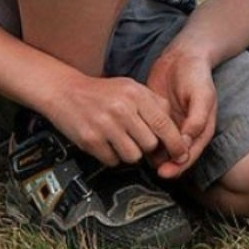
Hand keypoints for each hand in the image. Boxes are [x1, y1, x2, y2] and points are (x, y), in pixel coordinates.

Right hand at [46, 72, 190, 169]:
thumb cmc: (103, 92)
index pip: (164, 124)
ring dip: (130, 152)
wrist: (67, 92)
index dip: (176, 143)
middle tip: (137, 137)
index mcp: (135, 93)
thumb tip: (174, 128)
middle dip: (147, 146)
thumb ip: (154, 104)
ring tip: (120, 139)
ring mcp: (105, 125)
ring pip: (133, 156)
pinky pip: (113, 161)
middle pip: (150, 144)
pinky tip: (107, 142)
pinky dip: (112, 156)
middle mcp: (121, 109)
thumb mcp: (131, 88)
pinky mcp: (91, 140)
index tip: (181, 154)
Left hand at [147, 46, 216, 178]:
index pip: (191, 154)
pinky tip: (135, 142)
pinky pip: (150, 133)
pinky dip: (145, 140)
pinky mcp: (157, 118)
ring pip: (162, 148)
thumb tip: (188, 143)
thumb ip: (197, 119)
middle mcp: (186, 131)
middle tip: (153, 171)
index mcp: (201, 128)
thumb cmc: (196, 75)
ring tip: (141, 158)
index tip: (166, 172)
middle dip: (166, 166)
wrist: (181, 56)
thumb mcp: (202, 95)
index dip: (179, 166)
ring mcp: (171, 125)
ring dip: (154, 156)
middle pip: (176, 156)